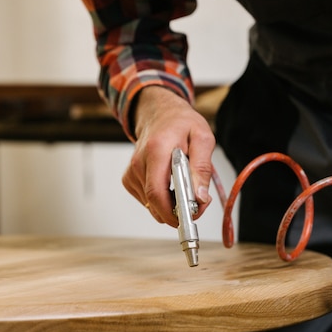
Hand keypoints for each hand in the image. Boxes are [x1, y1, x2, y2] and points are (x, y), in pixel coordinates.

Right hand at [122, 86, 215, 226]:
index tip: (192, 217)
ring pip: (152, 205)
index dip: (173, 212)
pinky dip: (161, 199)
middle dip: (177, 212)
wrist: (159, 114)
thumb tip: (200, 199)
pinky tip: (169, 183)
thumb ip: (201, 169)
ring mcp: (131, 172)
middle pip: (154, 203)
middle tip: (196, 204)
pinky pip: (147, 201)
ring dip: (171, 204)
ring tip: (184, 186)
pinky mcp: (128, 179)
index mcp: (156, 150)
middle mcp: (138, 162)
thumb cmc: (182, 125)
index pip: (157, 192)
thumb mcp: (202, 139)